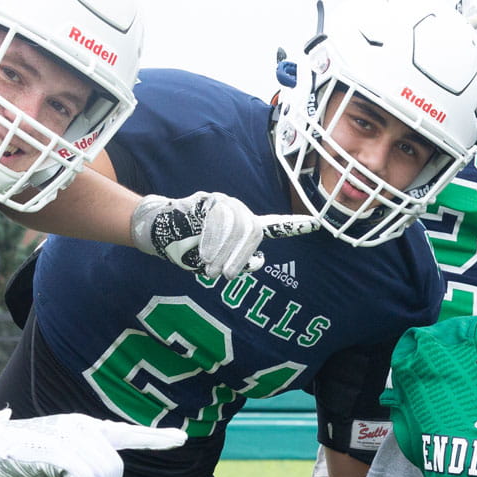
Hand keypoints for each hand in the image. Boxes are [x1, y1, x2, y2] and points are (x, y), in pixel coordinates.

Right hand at [0, 407, 184, 476]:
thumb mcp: (56, 460)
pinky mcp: (56, 452)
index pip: (125, 432)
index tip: (182, 439)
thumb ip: (83, 472)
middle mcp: (80, 427)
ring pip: (104, 476)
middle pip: (116, 467)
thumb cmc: (17, 454)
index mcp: (83, 426)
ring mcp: (68, 437)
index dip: (155, 438)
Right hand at [129, 191, 314, 277]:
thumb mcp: (217, 262)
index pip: (274, 225)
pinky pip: (217, 222)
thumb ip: (241, 263)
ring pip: (236, 229)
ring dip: (223, 253)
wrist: (160, 231)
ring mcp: (224, 203)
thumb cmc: (190, 248)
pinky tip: (202, 251)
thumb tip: (261, 261)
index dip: (294, 226)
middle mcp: (239, 211)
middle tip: (226, 276)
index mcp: (244, 226)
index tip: (316, 224)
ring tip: (210, 267)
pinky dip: (211, 241)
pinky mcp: (208, 200)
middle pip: (253, 233)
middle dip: (239, 257)